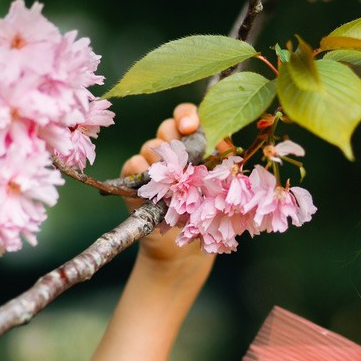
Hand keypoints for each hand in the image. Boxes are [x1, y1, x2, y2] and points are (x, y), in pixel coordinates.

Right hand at [123, 103, 211, 268]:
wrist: (184, 244)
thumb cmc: (207, 211)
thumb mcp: (223, 186)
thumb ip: (225, 161)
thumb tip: (226, 144)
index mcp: (195, 144)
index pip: (187, 116)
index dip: (187, 116)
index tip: (190, 127)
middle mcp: (172, 148)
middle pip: (167, 127)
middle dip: (176, 139)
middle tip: (185, 159)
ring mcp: (152, 162)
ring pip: (151, 145)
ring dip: (164, 162)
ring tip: (175, 183)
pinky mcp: (135, 178)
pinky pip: (134, 163)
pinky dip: (142, 170)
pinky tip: (155, 185)